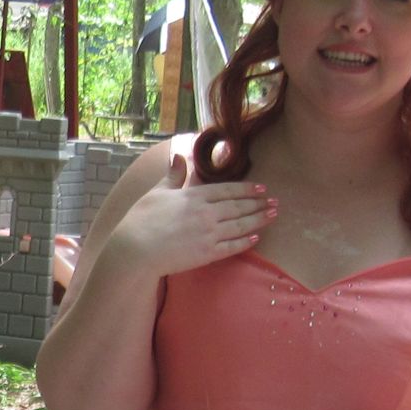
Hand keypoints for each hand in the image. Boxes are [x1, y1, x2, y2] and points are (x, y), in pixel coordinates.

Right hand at [106, 157, 274, 279]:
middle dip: (258, 204)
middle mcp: (206, 213)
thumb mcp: (157, 192)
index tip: (261, 188)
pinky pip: (232, 246)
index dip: (246, 189)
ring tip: (273, 215)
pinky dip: (246, 241)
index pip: (227, 190)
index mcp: (194, 196)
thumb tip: (179, 156)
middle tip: (275, 202)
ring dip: (259, 219)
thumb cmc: (142, 219)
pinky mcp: (207, 253)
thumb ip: (173, 175)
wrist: (135, 249)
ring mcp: (209, 234)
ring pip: (240, 225)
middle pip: (238, 207)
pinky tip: (257, 237)